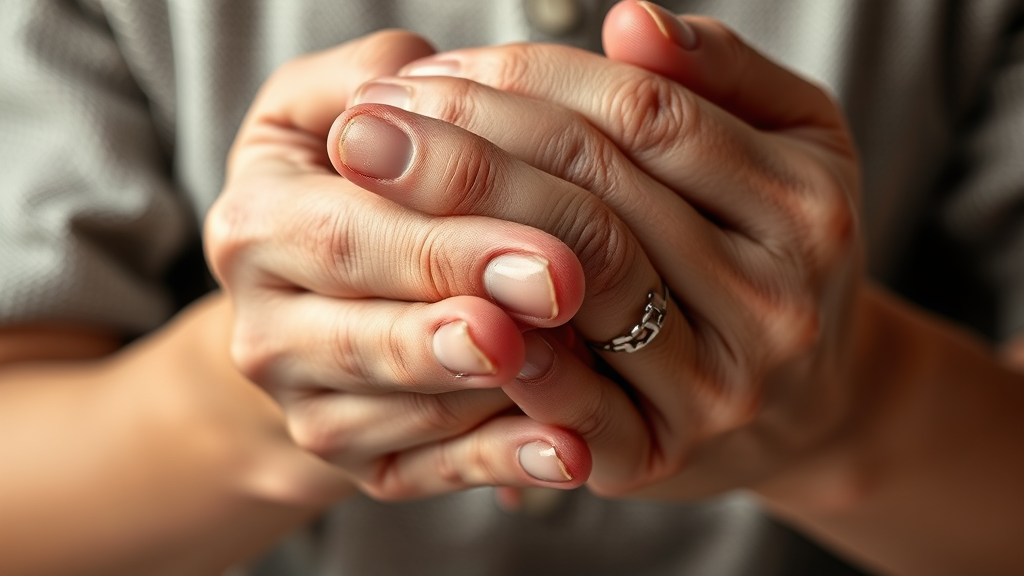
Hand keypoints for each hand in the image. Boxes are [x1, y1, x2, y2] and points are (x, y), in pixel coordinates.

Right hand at [205, 30, 598, 499]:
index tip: (544, 248)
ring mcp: (310, 409)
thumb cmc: (338, 185)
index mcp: (255, 227)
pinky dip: (504, 464)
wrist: (308, 302)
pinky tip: (571, 455)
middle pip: (371, 333)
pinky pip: (431, 472)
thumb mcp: (323, 110)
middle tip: (561, 297)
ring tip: (587, 379)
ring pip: (411, 412)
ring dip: (500, 396)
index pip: (346, 236)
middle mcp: (265, 332)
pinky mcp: (358, 464)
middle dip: (472, 316)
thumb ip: (370, 78)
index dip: (445, 242)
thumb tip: (420, 76)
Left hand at [337, 2, 861, 496]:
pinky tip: (432, 298)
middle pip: (600, 198)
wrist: (809, 405)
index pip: (645, 115)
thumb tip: (629, 21)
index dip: (530, 79)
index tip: (434, 69)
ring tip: (375, 189)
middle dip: (470, 148)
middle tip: (371, 121)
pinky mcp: (660, 455)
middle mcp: (774, 300)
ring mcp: (720, 387)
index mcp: (803, 202)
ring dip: (463, 230)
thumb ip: (721, 73)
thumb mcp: (795, 142)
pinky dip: (504, 349)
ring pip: (579, 287)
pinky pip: (573, 403)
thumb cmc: (782, 251)